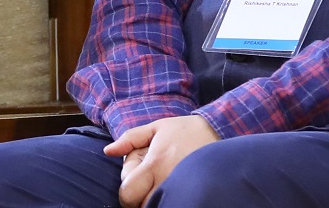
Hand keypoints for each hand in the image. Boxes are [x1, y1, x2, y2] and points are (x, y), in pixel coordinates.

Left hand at [105, 115, 219, 207]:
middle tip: (150, 180)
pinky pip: (175, 204)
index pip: (128, 194)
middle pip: (142, 206)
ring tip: (162, 182)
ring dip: (154, 199)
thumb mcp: (156, 128)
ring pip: (158, 207)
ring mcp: (181, 189)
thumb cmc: (185, 130)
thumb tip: (108, 150)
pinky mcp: (194, 194)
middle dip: (140, 196)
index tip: (135, 178)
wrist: (220, 133)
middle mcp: (167, 181)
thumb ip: (130, 139)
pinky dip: (169, 200)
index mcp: (155, 164)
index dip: (126, 191)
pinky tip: (172, 187)